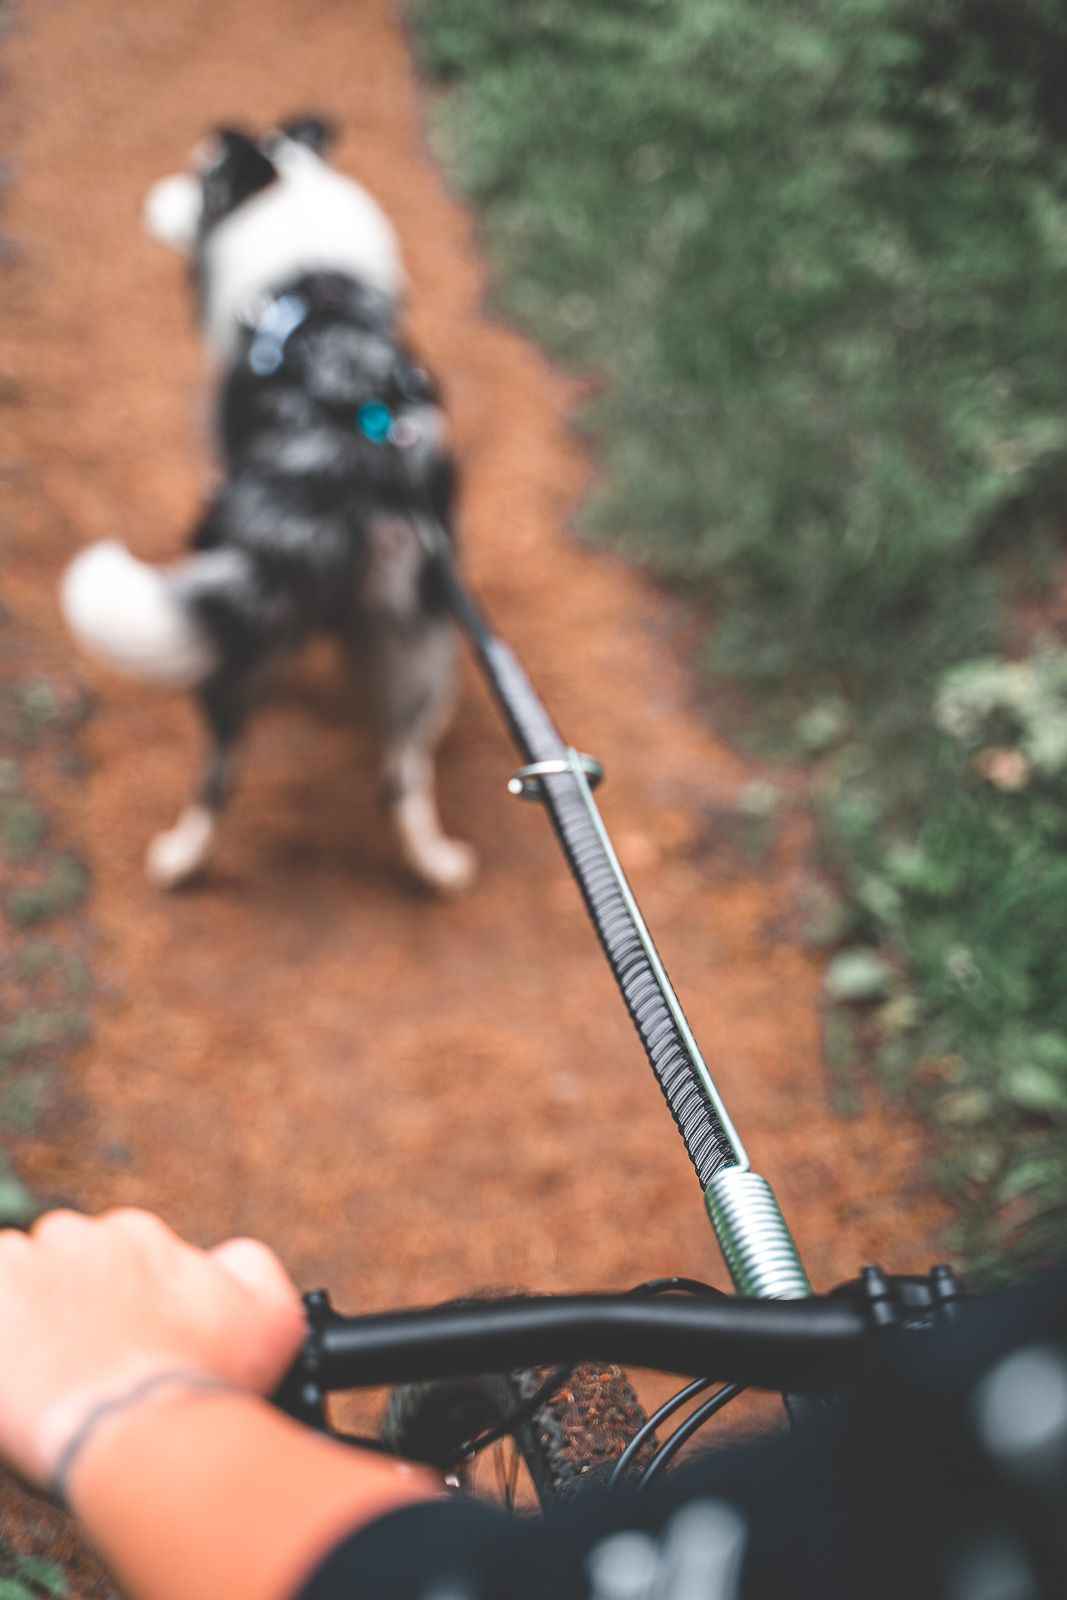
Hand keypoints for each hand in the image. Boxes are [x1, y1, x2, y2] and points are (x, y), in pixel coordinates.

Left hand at [0, 1208, 305, 1490]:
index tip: (124, 1340)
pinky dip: (3, 1337)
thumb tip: (226, 1259)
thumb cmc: (207, 1382)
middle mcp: (78, 1238)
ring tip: (49, 1374)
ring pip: (15, 1284)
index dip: (121, 1303)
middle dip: (72, 1305)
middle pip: (63, 1266)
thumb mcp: (273, 1320)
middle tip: (86, 1361)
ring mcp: (22, 1269)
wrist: (141, 1434)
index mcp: (137, 1235)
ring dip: (28, 1319)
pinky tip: (21, 1377)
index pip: (115, 1258)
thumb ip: (251, 1270)